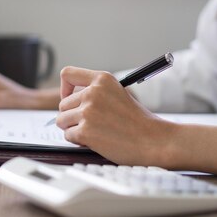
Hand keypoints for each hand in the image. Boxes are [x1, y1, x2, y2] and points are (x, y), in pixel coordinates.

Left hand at [56, 66, 174, 165]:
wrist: (155, 141)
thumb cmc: (139, 122)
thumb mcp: (118, 94)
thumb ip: (96, 94)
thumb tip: (69, 101)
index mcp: (102, 79)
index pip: (67, 74)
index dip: (65, 89)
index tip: (70, 99)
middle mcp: (93, 92)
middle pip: (63, 104)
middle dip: (72, 116)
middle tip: (89, 124)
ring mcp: (88, 112)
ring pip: (62, 120)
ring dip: (73, 129)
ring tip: (93, 132)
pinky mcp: (85, 131)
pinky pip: (68, 136)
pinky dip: (78, 141)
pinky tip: (95, 141)